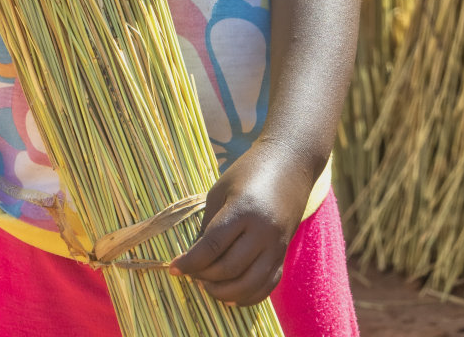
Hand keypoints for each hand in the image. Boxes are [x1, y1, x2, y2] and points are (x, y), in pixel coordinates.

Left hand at [169, 141, 312, 304]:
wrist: (289, 166)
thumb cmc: (248, 172)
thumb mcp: (220, 190)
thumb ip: (208, 224)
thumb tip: (194, 256)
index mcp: (242, 210)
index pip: (212, 246)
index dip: (189, 261)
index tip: (173, 268)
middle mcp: (262, 232)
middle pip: (229, 268)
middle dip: (204, 276)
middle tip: (191, 274)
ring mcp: (276, 246)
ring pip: (249, 285)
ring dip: (224, 292)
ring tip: (207, 286)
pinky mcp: (284, 255)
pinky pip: (266, 286)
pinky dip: (247, 297)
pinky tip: (230, 296)